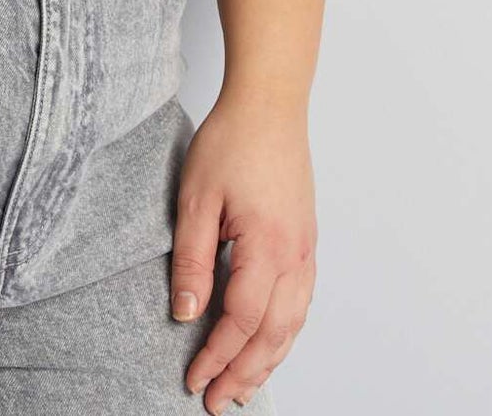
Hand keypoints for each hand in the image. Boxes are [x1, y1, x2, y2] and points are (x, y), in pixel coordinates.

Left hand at [171, 89, 317, 410]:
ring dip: (268, 361)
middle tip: (217, 402)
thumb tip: (185, 312)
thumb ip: (192, 260)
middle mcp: (295, 256)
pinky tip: (269, 343)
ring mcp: (306, 249)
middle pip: (273, 335)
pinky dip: (285, 334)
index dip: (216, 356)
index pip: (240, 321)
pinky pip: (301, 302)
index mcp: (268, 248)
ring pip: (294, 324)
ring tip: (243, 387)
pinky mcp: (307, 240)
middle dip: (244, 374)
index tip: (193, 380)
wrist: (269, 105)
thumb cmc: (231, 141)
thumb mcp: (195, 199)